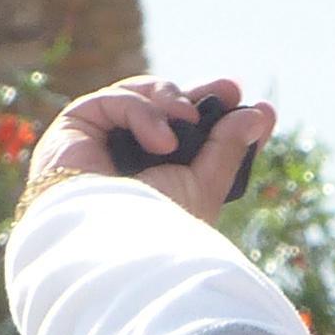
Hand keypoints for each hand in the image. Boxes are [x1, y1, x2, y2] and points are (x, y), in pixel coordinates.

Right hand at [29, 74, 276, 223]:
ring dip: (171, 102)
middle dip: (197, 95)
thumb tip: (260, 115)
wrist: (107, 246)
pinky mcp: (74, 127)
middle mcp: (126, 161)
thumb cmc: (154, 229)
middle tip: (230, 88)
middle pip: (162, 110)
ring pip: (140, 97)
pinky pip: (115, 100)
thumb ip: (228, 149)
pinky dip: (142, 113)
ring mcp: (98, 142)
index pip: (185, 136)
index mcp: (156, 179)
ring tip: (189, 120)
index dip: (213, 114)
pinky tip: (160, 142)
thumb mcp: (203, 188)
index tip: (247, 102)